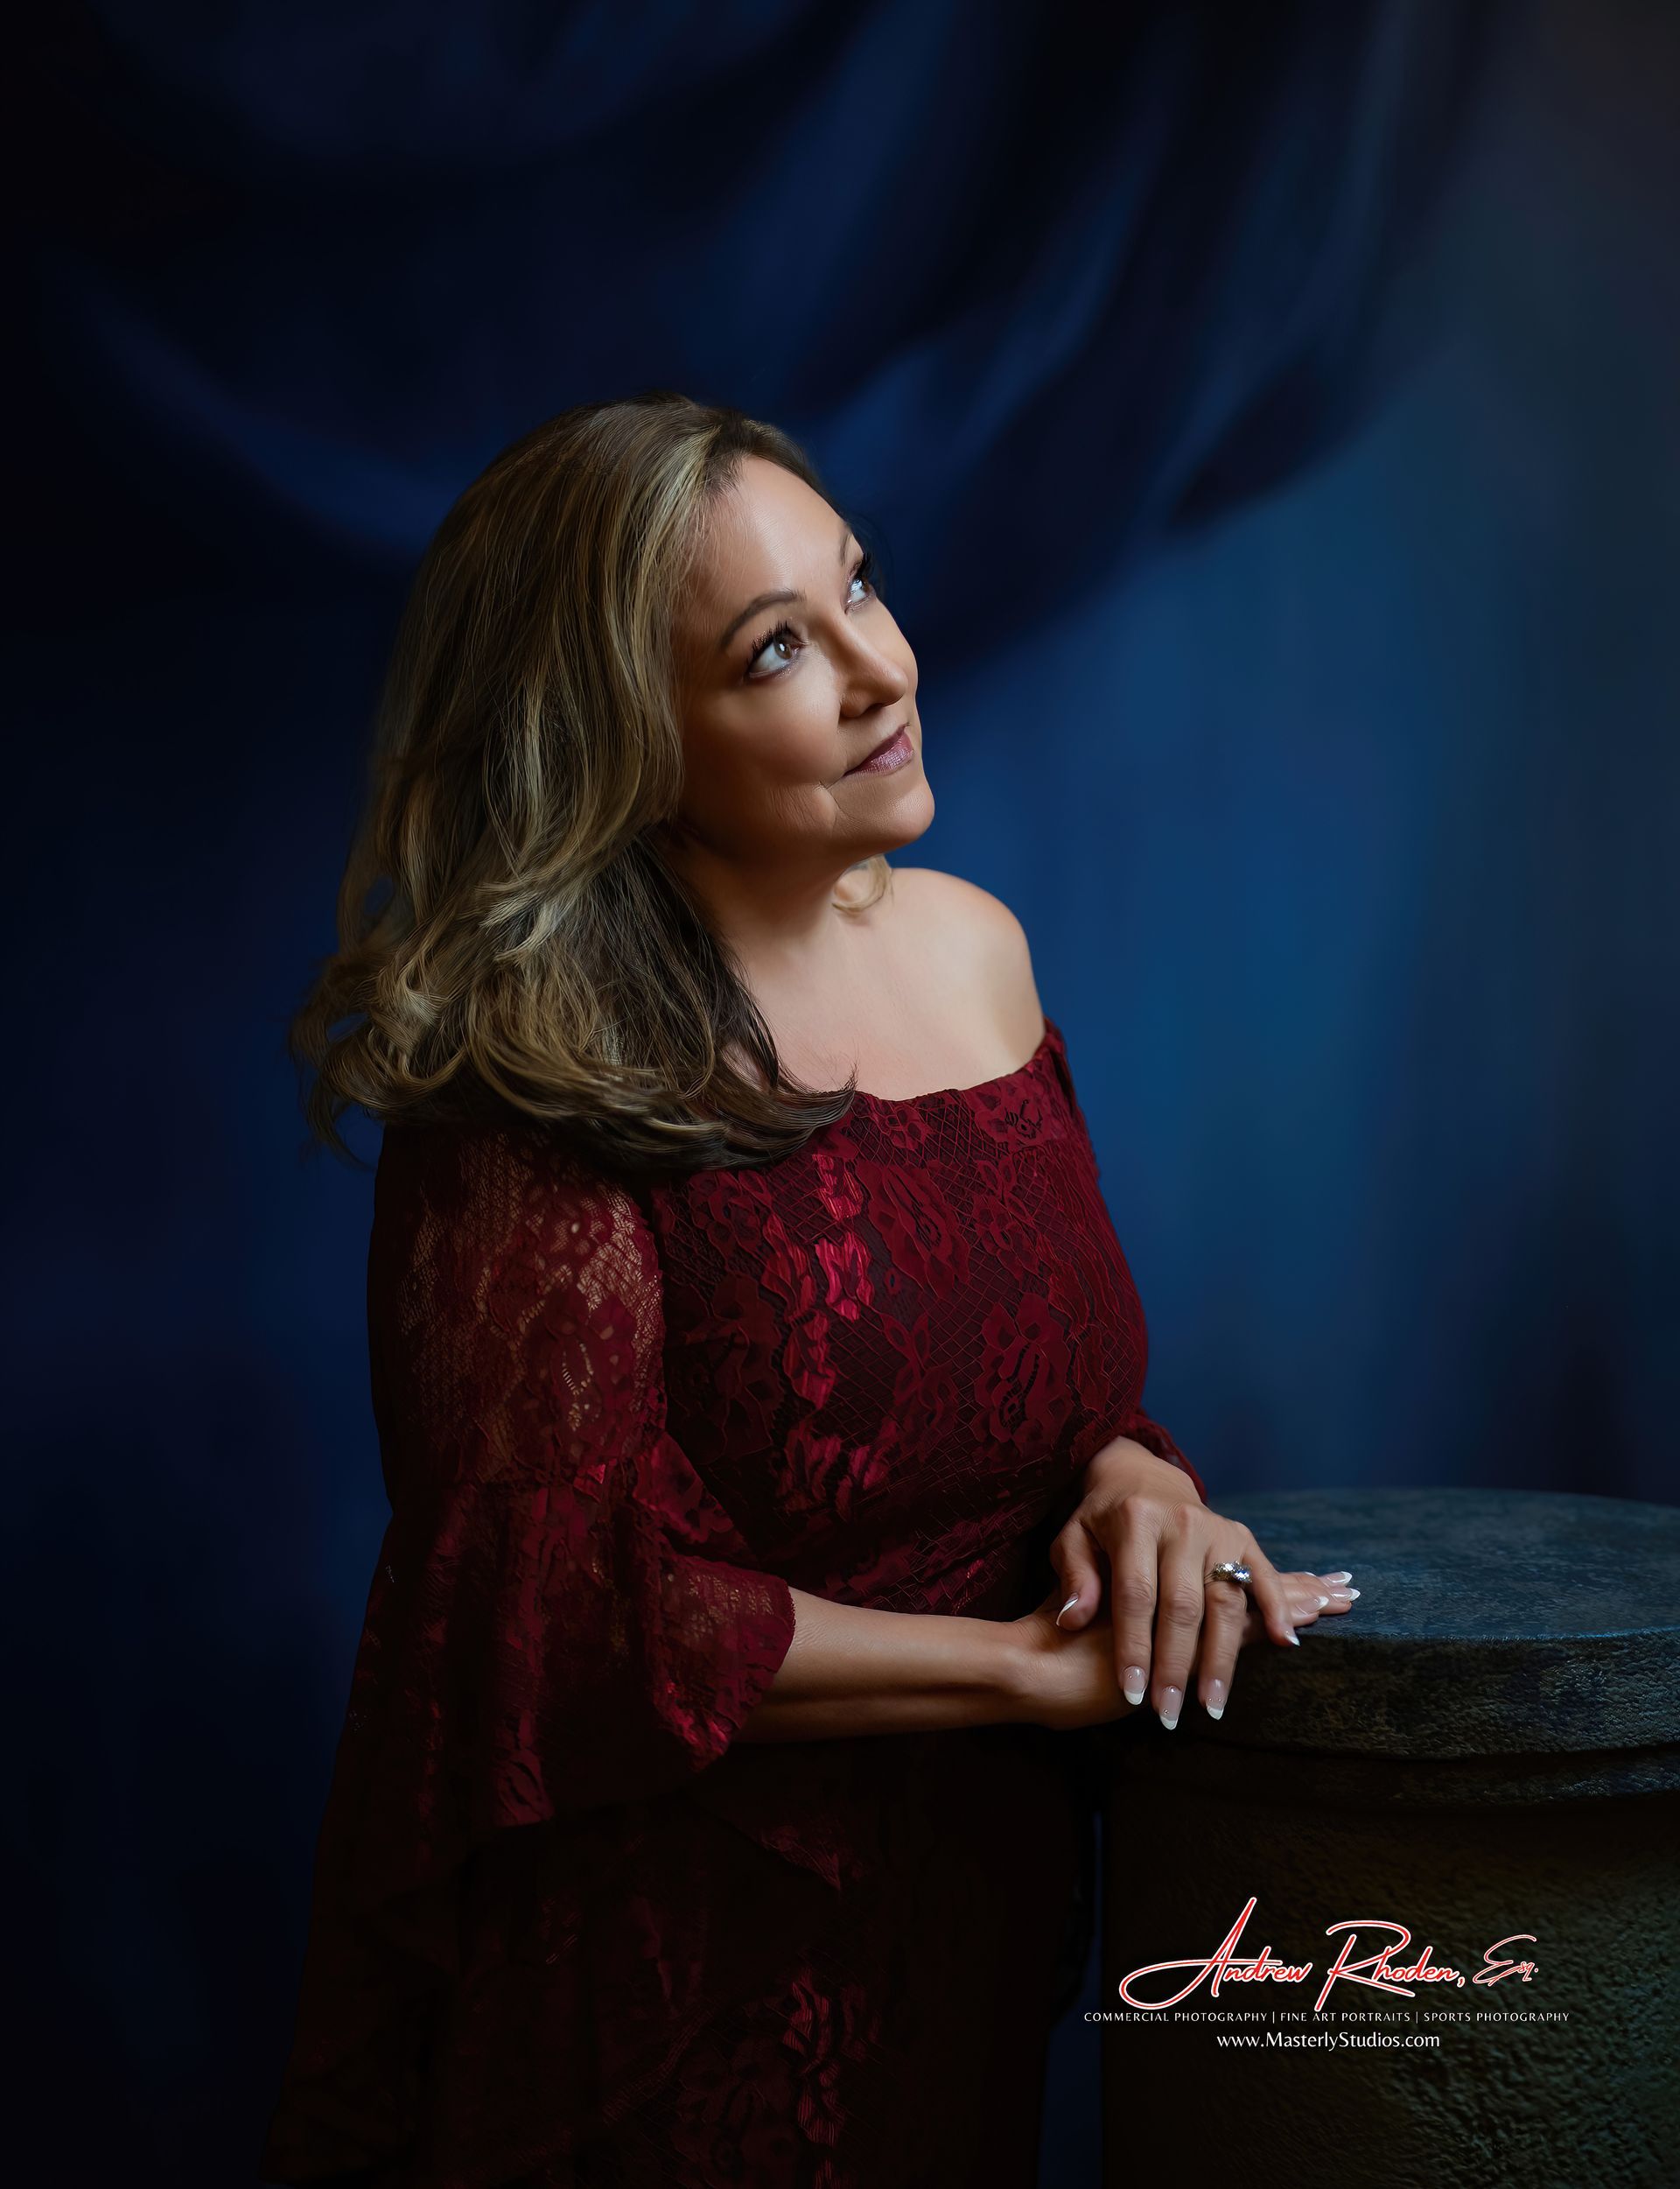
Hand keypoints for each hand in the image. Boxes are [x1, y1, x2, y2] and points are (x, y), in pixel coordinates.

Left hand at [1044, 1438, 1357, 1725]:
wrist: (1141, 1476)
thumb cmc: (1101, 1520)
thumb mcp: (1072, 1538)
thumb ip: (1074, 1577)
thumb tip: (1074, 1620)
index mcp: (1134, 1521)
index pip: (1136, 1594)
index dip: (1135, 1646)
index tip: (1132, 1692)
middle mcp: (1180, 1523)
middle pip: (1183, 1605)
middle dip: (1176, 1666)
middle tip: (1168, 1714)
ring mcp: (1216, 1529)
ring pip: (1225, 1602)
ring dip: (1221, 1659)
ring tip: (1212, 1706)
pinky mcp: (1242, 1536)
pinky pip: (1265, 1576)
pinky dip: (1276, 1609)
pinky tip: (1282, 1644)